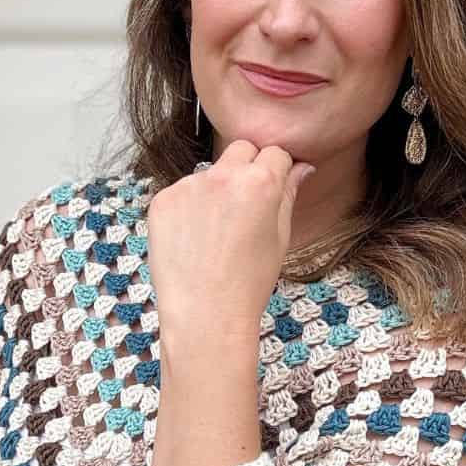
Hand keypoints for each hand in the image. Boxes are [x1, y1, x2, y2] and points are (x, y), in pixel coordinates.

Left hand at [146, 141, 315, 338]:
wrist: (205, 314)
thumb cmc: (248, 283)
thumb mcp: (280, 238)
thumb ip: (288, 195)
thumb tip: (302, 167)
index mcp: (260, 183)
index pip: (274, 152)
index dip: (277, 170)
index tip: (272, 189)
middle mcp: (223, 176)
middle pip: (240, 150)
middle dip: (247, 168)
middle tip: (244, 207)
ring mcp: (188, 186)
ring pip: (209, 172)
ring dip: (216, 190)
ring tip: (215, 233)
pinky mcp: (162, 200)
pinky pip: (182, 192)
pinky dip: (189, 208)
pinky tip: (193, 239)